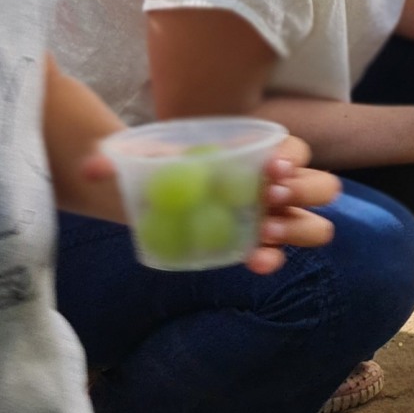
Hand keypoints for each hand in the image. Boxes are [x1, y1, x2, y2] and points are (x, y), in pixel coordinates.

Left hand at [75, 136, 336, 273]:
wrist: (153, 195)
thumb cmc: (159, 168)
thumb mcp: (138, 157)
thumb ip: (116, 158)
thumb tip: (91, 168)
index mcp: (260, 153)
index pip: (294, 151)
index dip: (289, 159)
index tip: (269, 169)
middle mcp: (278, 185)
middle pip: (321, 186)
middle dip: (304, 192)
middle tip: (269, 200)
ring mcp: (275, 218)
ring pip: (315, 225)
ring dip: (298, 229)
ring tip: (266, 234)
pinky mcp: (262, 246)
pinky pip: (282, 255)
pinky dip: (273, 259)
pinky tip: (253, 262)